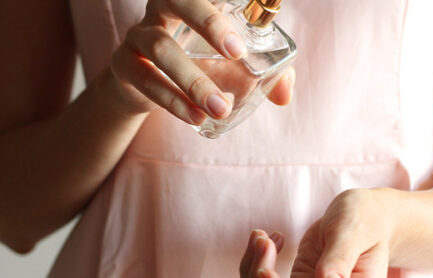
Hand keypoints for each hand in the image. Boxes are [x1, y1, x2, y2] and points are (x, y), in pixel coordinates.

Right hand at [110, 0, 293, 123]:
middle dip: (209, 23)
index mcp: (192, 2)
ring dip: (194, 81)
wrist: (144, 85)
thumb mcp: (227, 66)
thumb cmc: (196, 64)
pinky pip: (146, 79)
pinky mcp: (124, 64)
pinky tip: (196, 117)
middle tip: (237, 53)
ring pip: (161, 48)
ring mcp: (139, 34)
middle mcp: (162, 9)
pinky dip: (172, 100)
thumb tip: (285, 97)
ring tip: (221, 108)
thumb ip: (259, 75)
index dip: (219, 5)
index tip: (252, 14)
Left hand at [240, 189, 396, 277]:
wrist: (364, 216)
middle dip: (262, 276)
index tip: (266, 271)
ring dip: (255, 265)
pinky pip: (265, 276)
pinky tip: (264, 236)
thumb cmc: (365, 220)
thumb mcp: (352, 234)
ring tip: (261, 236)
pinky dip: (257, 258)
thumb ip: (340, 258)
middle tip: (262, 242)